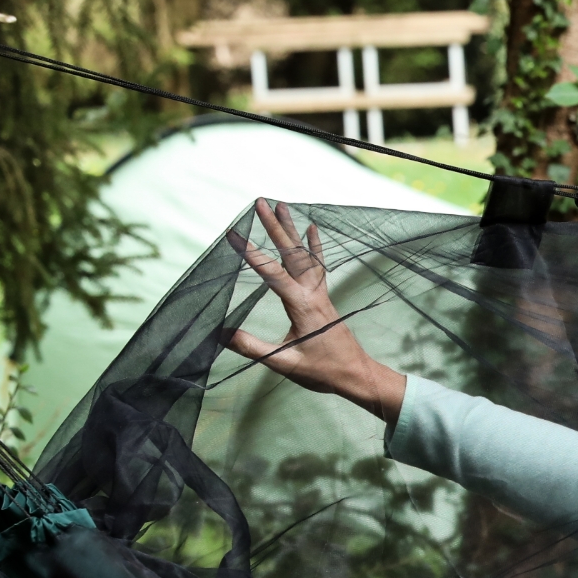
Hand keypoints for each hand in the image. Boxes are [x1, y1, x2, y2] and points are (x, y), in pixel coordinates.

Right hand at [226, 199, 404, 422]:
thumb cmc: (322, 371)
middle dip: (273, 226)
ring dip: (290, 229)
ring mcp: (320, 293)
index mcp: (301, 306)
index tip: (234, 235)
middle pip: (290, 252)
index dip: (250, 253)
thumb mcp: (283, 363)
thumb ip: (252, 347)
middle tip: (260, 203)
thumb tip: (221, 333)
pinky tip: (311, 228)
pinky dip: (314, 245)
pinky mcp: (324, 297)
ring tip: (280, 205)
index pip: (272, 274)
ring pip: (303, 253)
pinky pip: (318, 264)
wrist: (355, 374)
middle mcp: (312, 293)